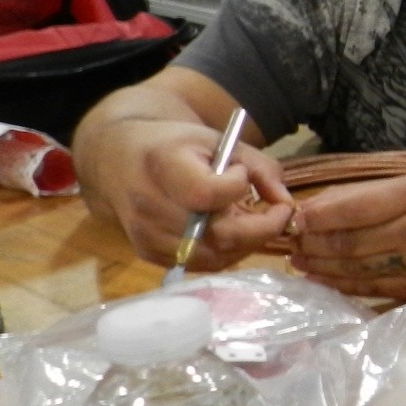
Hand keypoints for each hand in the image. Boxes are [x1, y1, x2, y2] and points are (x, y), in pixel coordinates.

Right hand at [91, 118, 293, 268]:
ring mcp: (146, 235)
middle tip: (275, 212)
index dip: (236, 187)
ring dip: (245, 243)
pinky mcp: (148, 254)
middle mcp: (148, 206)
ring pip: (214, 257)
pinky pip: (200, 264)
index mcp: (161, 167)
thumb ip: (260, 167)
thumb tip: (286, 203)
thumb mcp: (219, 141)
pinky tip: (228, 230)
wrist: (118, 159)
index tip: (241, 175)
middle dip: (260, 228)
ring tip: (250, 220)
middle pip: (218, 235)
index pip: (208, 193)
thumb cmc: (175, 146)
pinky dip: (225, 252)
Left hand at [290, 175, 405, 298]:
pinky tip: (325, 279)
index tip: (295, 220)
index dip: (319, 218)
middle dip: (314, 245)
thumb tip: (314, 210)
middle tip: (291, 244)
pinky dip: (344, 285)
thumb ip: (364, 195)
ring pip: (358, 270)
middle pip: (352, 243)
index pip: (355, 210)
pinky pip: (374, 289)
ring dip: (322, 269)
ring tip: (300, 262)